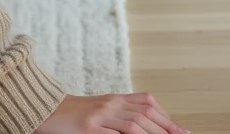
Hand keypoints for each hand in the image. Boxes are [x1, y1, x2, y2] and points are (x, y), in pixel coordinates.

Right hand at [34, 93, 189, 133]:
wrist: (47, 110)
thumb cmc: (77, 114)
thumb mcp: (103, 109)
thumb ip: (124, 113)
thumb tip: (149, 125)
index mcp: (116, 98)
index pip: (148, 104)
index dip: (168, 118)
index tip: (182, 132)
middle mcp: (110, 104)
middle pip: (145, 116)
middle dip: (165, 130)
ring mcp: (99, 116)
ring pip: (133, 126)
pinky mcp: (87, 128)